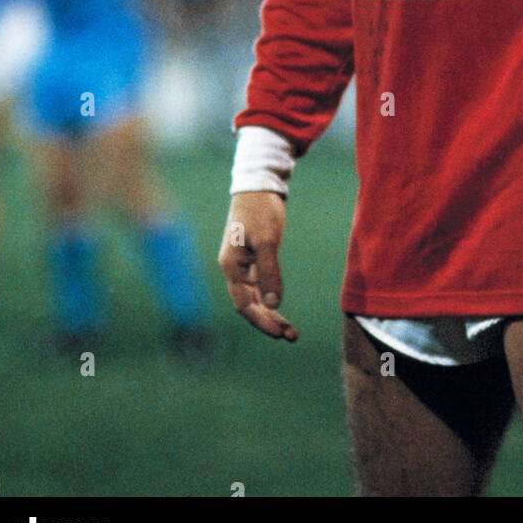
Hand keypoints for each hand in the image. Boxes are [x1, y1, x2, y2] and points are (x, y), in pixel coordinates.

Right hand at [218, 191, 297, 341]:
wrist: (259, 185)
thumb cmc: (261, 210)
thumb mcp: (268, 241)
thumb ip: (269, 272)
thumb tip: (273, 304)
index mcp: (231, 266)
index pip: (244, 304)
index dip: (262, 321)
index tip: (281, 333)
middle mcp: (233, 269)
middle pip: (248, 305)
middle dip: (268, 322)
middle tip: (291, 336)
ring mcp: (241, 265)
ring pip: (254, 298)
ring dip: (270, 314)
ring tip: (290, 330)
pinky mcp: (251, 259)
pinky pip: (258, 286)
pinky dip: (269, 298)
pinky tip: (280, 307)